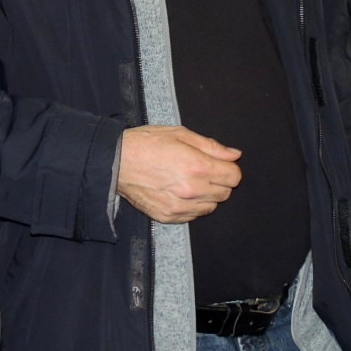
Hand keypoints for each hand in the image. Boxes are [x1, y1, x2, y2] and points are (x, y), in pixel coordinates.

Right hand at [117, 125, 241, 222]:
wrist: (116, 162)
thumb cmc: (146, 143)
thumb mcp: (180, 134)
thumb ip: (211, 146)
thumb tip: (234, 155)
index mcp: (198, 166)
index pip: (234, 177)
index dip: (228, 168)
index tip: (219, 164)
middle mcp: (192, 189)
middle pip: (225, 193)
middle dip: (218, 181)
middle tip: (201, 170)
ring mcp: (180, 206)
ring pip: (211, 207)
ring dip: (206, 195)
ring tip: (188, 181)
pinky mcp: (168, 216)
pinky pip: (193, 216)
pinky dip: (191, 206)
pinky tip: (178, 192)